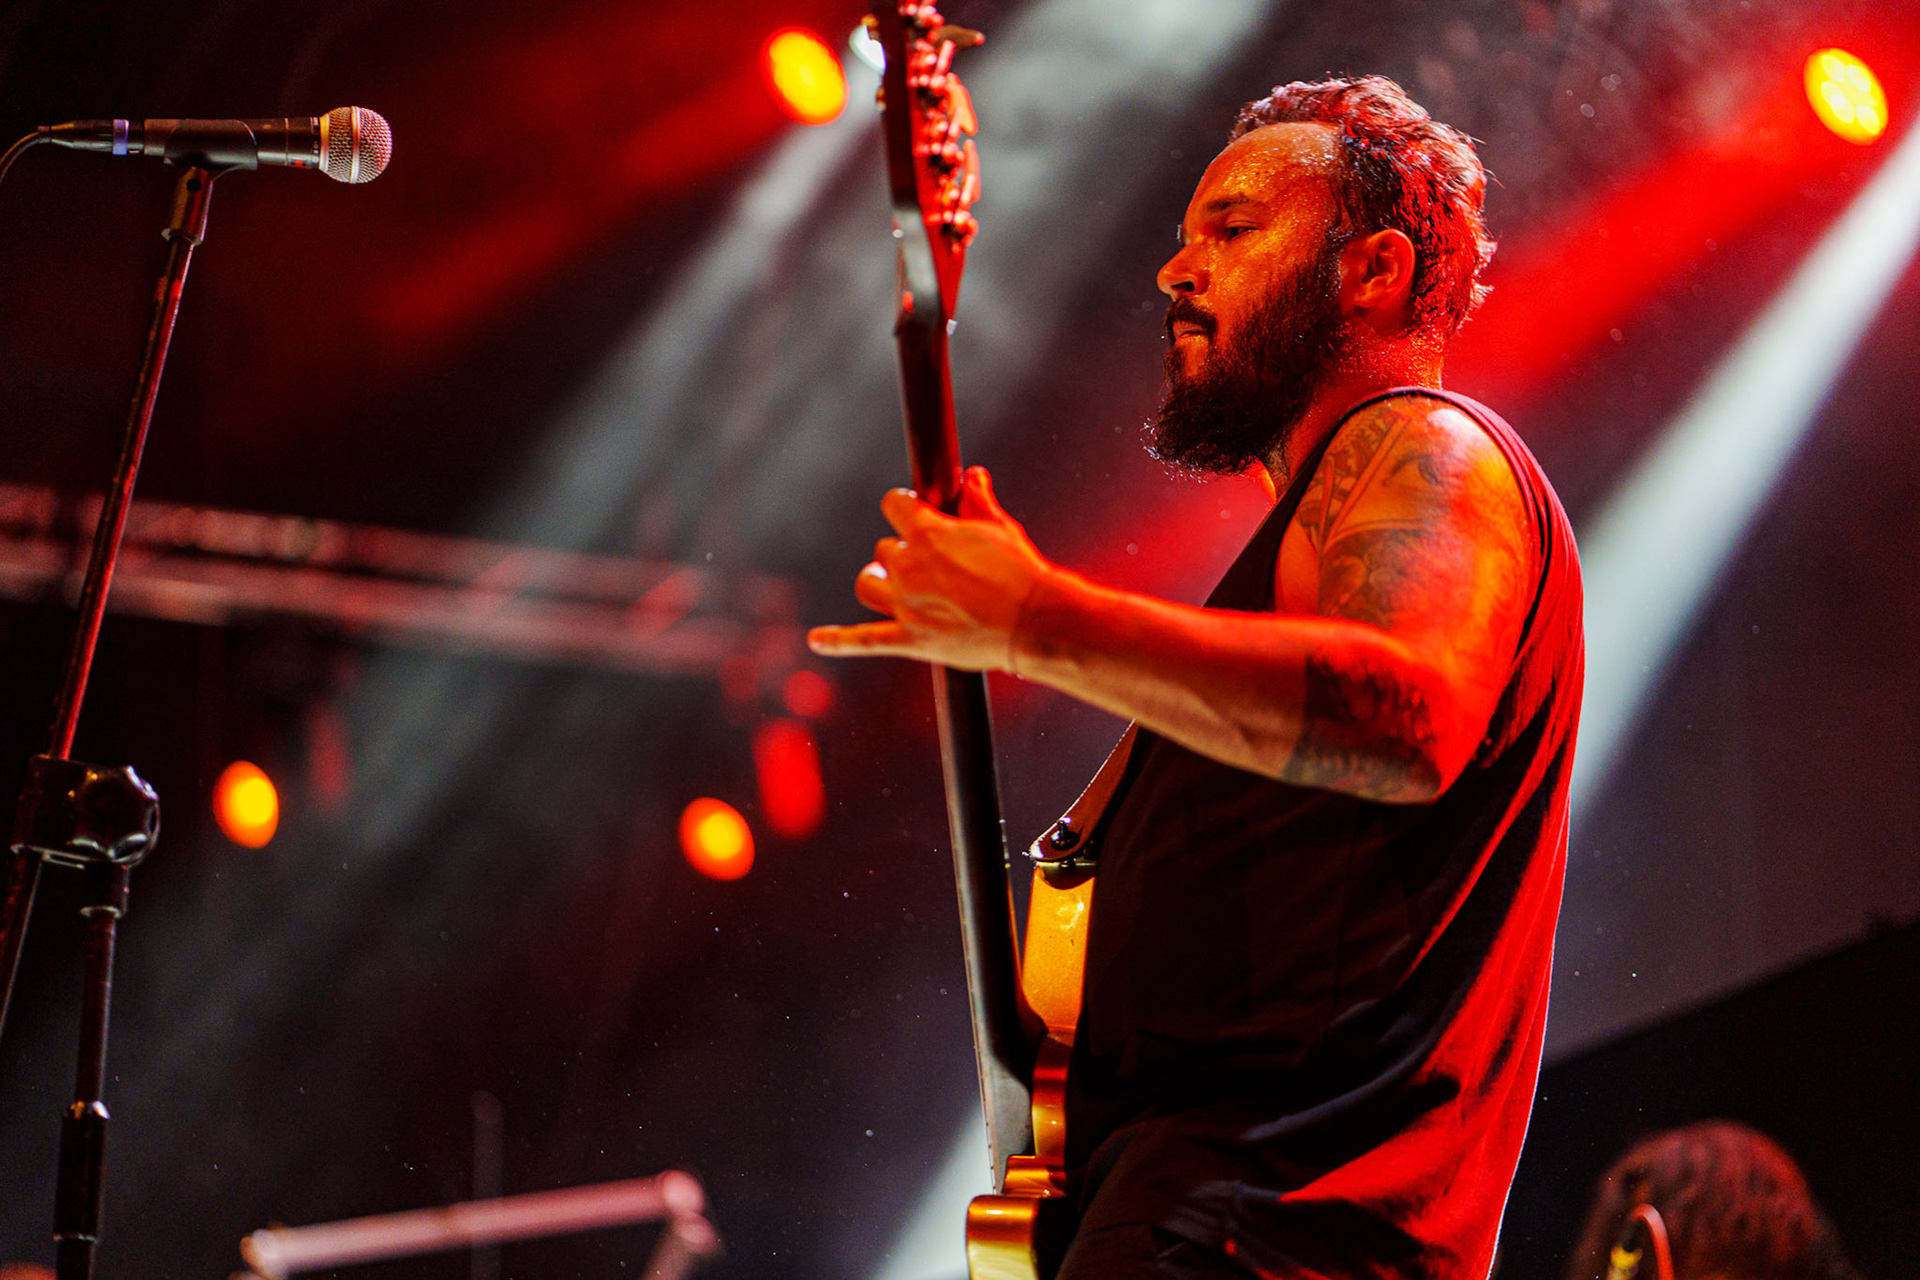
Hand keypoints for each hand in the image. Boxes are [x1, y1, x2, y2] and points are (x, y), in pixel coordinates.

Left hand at [808, 467, 1052, 671]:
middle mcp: (908, 567)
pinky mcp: (909, 640)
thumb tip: (972, 474)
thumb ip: (978, 500)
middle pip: (884, 550)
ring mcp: (905, 605)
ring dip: (877, 581)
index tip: (917, 514)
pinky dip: (836, 641)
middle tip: (932, 564)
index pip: (894, 504)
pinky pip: (863, 640)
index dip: (905, 507)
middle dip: (904, 552)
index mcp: (927, 533)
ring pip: (867, 584)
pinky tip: (815, 641)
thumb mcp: (999, 528)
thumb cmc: (1020, 571)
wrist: (1034, 622)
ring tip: (888, 583)